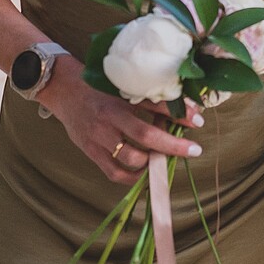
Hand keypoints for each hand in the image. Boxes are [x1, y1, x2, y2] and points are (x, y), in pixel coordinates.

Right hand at [39, 56, 204, 183]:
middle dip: (173, 145)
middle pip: (146, 135)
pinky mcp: (91, 152)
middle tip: (193, 149)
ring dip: (153, 161)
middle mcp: (109, 119)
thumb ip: (147, 97)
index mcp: (120, 98)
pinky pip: (114, 172)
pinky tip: (146, 172)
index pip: (156, 106)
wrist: (64, 90)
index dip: (179, 113)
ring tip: (167, 158)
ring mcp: (98, 138)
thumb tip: (180, 106)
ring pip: (130, 158)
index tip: (198, 120)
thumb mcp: (122, 86)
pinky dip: (133, 177)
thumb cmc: (99, 87)